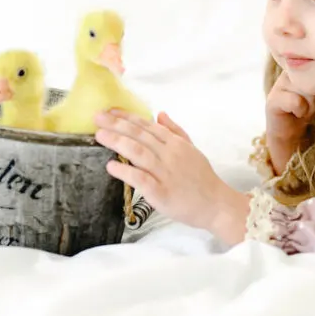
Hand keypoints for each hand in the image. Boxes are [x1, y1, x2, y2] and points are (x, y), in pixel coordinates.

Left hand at [94, 110, 248, 240]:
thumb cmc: (202, 178)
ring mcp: (166, 173)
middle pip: (140, 135)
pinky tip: (111, 166)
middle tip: (97, 118)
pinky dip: (126, 172)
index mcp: (176, 144)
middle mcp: (170, 155)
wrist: (216, 204)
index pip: (148, 126)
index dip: (128, 117)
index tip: (110, 111)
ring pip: (139, 153)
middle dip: (117, 125)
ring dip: (118, 142)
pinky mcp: (162, 193)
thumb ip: (175, 131)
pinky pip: (141, 179)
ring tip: (100, 135)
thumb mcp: (192, 149)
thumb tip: (160, 114)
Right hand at [265, 72, 314, 175]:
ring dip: (312, 108)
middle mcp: (291, 70)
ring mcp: (280, 83)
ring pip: (308, 91)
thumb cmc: (311, 108)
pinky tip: (298, 114)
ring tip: (307, 111)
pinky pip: (297, 102)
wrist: (291, 129)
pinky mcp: (273, 99)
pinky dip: (302, 111)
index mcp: (305, 64)